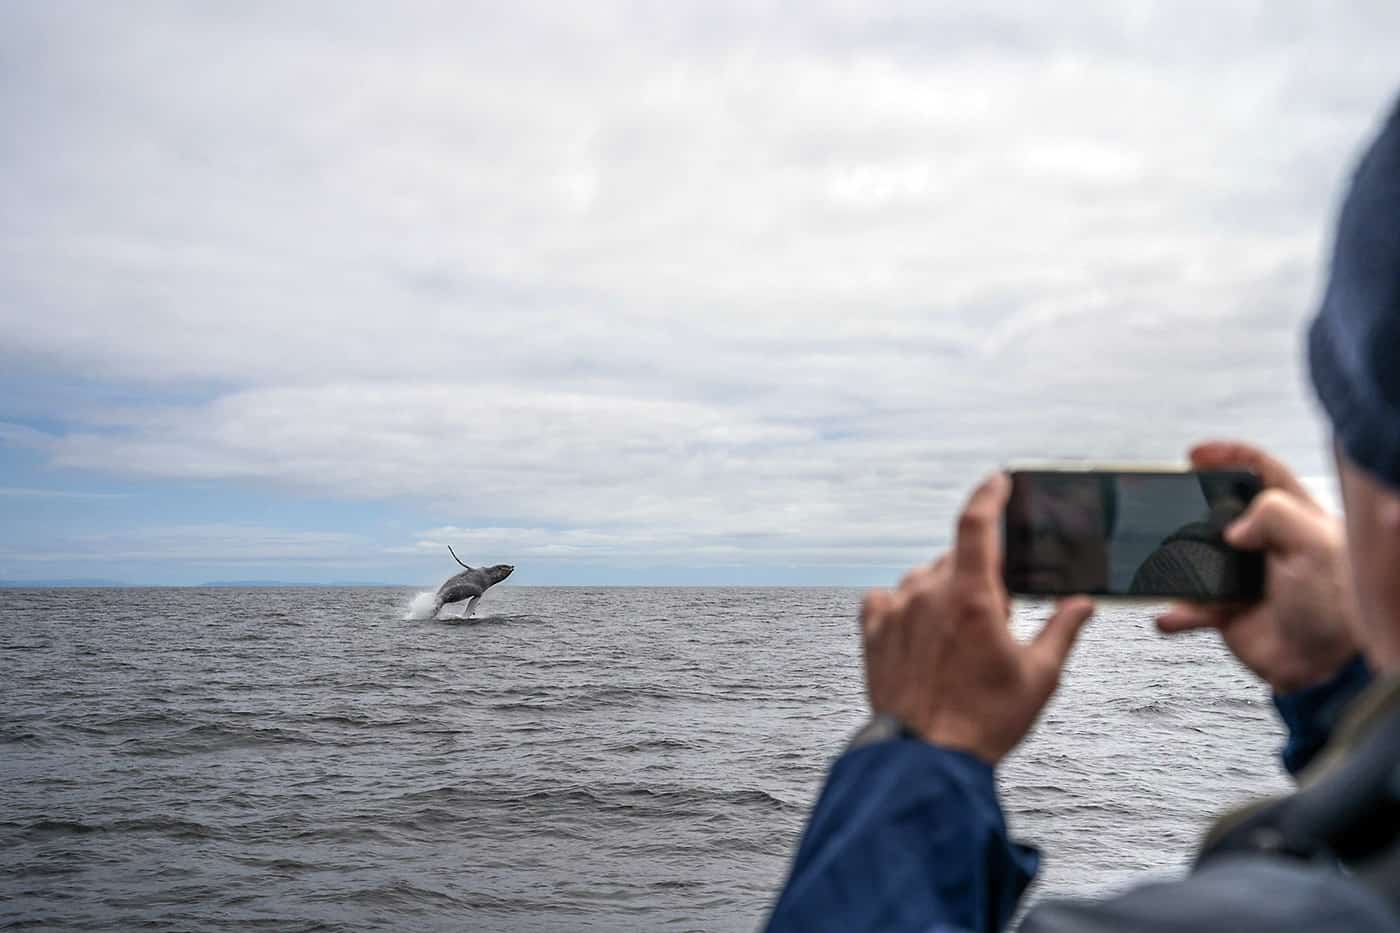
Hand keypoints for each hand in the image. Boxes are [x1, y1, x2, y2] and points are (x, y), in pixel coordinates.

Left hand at [860, 474, 1095, 764]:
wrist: (926, 759)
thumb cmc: (986, 721)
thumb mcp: (1039, 677)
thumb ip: (1062, 630)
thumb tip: (1083, 603)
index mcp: (972, 595)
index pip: (977, 523)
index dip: (988, 495)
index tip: (998, 481)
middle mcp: (928, 593)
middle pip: (954, 558)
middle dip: (977, 575)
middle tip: (994, 615)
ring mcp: (896, 612)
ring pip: (922, 579)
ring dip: (942, 591)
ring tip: (959, 636)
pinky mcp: (872, 633)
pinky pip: (886, 600)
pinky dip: (904, 605)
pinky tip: (917, 628)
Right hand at [1156, 441, 1359, 692]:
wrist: (1332, 666)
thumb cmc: (1340, 602)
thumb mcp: (1315, 543)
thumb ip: (1274, 515)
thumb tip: (1232, 529)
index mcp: (1294, 518)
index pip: (1262, 472)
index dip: (1229, 456)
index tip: (1196, 454)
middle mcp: (1266, 544)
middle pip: (1218, 513)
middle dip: (1189, 507)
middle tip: (1166, 503)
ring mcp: (1243, 579)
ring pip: (1196, 561)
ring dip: (1173, 564)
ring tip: (1156, 562)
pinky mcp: (1229, 613)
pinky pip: (1192, 609)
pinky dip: (1176, 613)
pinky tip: (1168, 614)